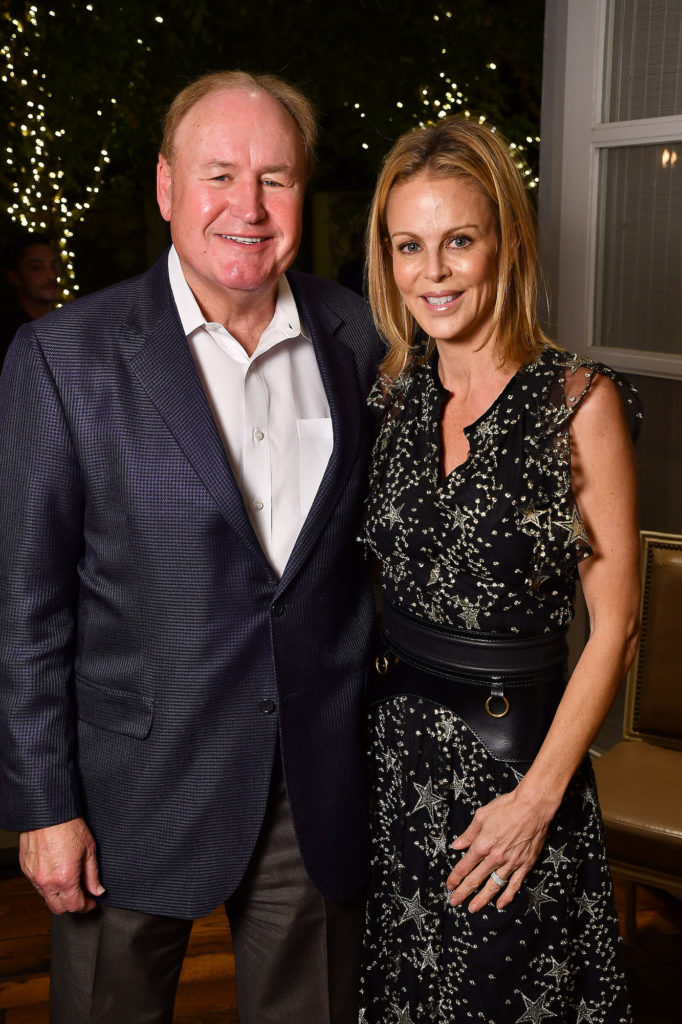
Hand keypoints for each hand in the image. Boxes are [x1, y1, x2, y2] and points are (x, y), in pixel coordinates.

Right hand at [20, 817, 104, 913]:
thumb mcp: (89, 850)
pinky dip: (48, 884)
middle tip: (82, 896)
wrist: (48, 812)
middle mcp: (46, 882)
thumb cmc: (69, 826)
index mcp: (65, 878)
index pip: (75, 906)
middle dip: (72, 905)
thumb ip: (93, 874)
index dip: (86, 906)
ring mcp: (34, 876)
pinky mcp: (26, 869)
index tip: (91, 902)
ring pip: (46, 897)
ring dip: (59, 895)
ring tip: (70, 882)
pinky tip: (57, 872)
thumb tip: (98, 890)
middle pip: (58, 908)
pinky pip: (37, 885)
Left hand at [445, 787, 553, 912]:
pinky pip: (514, 885)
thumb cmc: (507, 807)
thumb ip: (468, 834)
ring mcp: (511, 863)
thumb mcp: (481, 816)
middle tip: (454, 902)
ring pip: (493, 886)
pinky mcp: (525, 865)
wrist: (533, 807)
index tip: (449, 886)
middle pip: (475, 880)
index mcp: (482, 845)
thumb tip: (456, 846)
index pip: (464, 866)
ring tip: (472, 908)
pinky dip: (507, 896)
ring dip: (482, 899)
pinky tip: (500, 904)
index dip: (455, 878)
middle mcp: (495, 858)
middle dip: (463, 892)